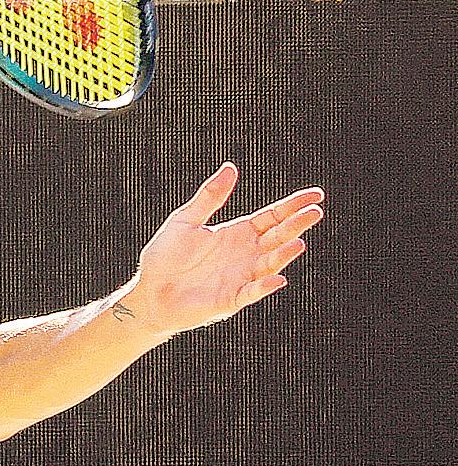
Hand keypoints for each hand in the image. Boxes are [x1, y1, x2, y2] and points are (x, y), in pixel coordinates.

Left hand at [125, 161, 325, 336]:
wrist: (149, 289)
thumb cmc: (167, 254)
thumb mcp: (187, 219)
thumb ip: (210, 196)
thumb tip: (231, 167)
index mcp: (237, 233)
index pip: (272, 217)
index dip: (293, 206)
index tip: (316, 195)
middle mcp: (245, 254)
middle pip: (277, 237)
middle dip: (296, 225)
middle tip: (315, 212)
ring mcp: (241, 277)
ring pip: (269, 264)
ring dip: (284, 255)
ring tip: (298, 242)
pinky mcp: (230, 299)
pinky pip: (251, 292)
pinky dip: (264, 287)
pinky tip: (276, 279)